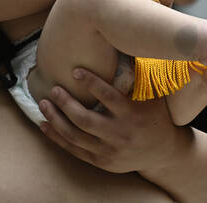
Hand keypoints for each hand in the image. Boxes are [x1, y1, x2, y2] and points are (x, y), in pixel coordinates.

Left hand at [38, 67, 177, 173]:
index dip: (91, 83)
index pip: (108, 97)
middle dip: (66, 103)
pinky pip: (74, 149)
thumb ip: (143, 76)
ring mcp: (109, 151)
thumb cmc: (156, 116)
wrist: (162, 152)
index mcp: (132, 114)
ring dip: (56, 119)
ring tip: (44, 103)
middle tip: (54, 89)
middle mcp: (119, 134)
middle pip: (85, 119)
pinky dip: (57, 137)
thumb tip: (133, 46)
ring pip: (75, 136)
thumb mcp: (155, 96)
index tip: (75, 70)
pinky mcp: (101, 161)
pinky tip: (45, 125)